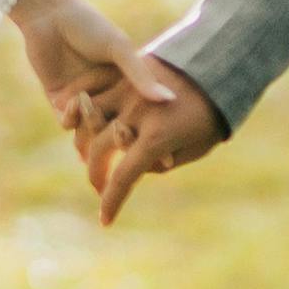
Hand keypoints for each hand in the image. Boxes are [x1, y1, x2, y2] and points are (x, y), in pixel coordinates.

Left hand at [6, 0, 141, 142]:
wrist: (51, 15)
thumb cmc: (90, 26)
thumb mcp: (120, 49)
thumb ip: (141, 76)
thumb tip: (170, 101)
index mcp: (125, 84)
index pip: (139, 115)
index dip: (145, 126)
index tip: (150, 129)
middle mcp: (105, 95)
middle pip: (114, 128)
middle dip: (118, 134)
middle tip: (122, 129)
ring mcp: (81, 100)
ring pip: (90, 129)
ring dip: (94, 125)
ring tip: (98, 112)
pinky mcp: (57, 100)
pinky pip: (67, 122)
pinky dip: (73, 118)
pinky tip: (77, 101)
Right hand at [83, 55, 227, 221]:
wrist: (218, 68)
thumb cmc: (211, 115)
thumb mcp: (193, 149)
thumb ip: (160, 163)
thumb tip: (133, 169)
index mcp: (158, 136)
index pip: (124, 177)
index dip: (111, 202)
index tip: (105, 221)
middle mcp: (137, 112)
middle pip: (99, 149)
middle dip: (95, 174)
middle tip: (99, 186)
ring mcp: (127, 89)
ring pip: (88, 119)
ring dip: (83, 142)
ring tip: (88, 156)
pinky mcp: (123, 73)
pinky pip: (89, 89)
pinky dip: (77, 105)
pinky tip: (71, 119)